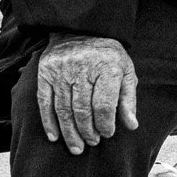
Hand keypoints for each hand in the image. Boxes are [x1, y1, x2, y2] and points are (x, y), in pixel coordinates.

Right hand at [35, 33, 138, 155]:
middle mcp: (82, 68)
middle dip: (87, 132)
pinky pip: (45, 101)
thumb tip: (131, 125)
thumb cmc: (107, 55)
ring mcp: (61, 70)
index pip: (103, 105)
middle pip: (82, 110)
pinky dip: (49, 121)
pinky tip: (55, 136)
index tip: (107, 134)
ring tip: (76, 146)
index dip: (105, 124)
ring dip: (69, 132)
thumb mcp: (125, 71)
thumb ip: (128, 98)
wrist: (82, 29)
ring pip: (63, 109)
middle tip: (91, 143)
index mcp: (106, 67)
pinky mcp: (46, 72)